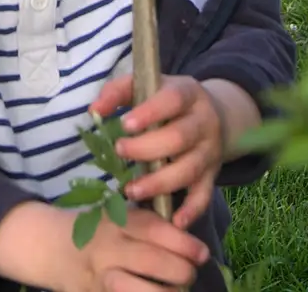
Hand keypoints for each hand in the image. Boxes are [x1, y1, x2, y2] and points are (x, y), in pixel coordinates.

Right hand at [69, 206, 207, 291]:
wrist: (49, 247)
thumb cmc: (96, 231)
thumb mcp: (117, 216)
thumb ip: (147, 225)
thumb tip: (190, 243)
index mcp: (114, 222)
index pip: (153, 230)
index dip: (183, 243)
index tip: (202, 253)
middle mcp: (106, 249)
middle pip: (151, 261)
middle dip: (181, 271)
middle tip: (190, 274)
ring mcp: (98, 278)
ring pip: (138, 291)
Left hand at [90, 74, 227, 229]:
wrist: (213, 114)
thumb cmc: (167, 102)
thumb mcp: (148, 86)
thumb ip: (118, 92)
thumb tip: (94, 111)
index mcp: (188, 94)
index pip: (173, 99)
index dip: (150, 113)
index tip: (124, 125)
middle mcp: (203, 123)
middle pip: (179, 137)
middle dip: (147, 149)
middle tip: (119, 152)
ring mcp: (209, 151)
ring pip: (188, 169)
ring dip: (159, 183)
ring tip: (131, 191)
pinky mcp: (211, 175)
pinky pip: (203, 196)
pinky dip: (191, 210)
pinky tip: (173, 221)